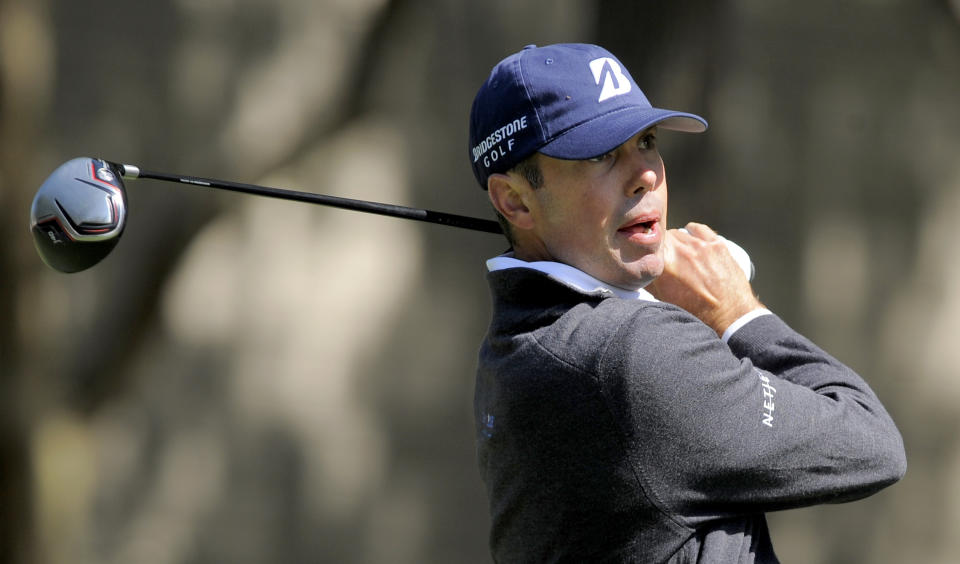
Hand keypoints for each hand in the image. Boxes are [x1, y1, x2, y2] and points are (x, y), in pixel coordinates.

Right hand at [647, 222, 762, 335]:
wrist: (728, 315)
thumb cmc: (695, 310)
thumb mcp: (664, 299)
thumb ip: (649, 281)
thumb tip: (640, 270)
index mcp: (664, 264)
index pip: (648, 244)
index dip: (648, 250)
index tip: (650, 255)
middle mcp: (680, 251)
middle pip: (663, 237)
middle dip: (663, 245)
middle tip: (667, 257)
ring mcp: (700, 245)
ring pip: (679, 232)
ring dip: (678, 241)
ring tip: (681, 253)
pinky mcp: (716, 244)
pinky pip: (698, 228)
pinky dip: (693, 232)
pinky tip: (693, 240)